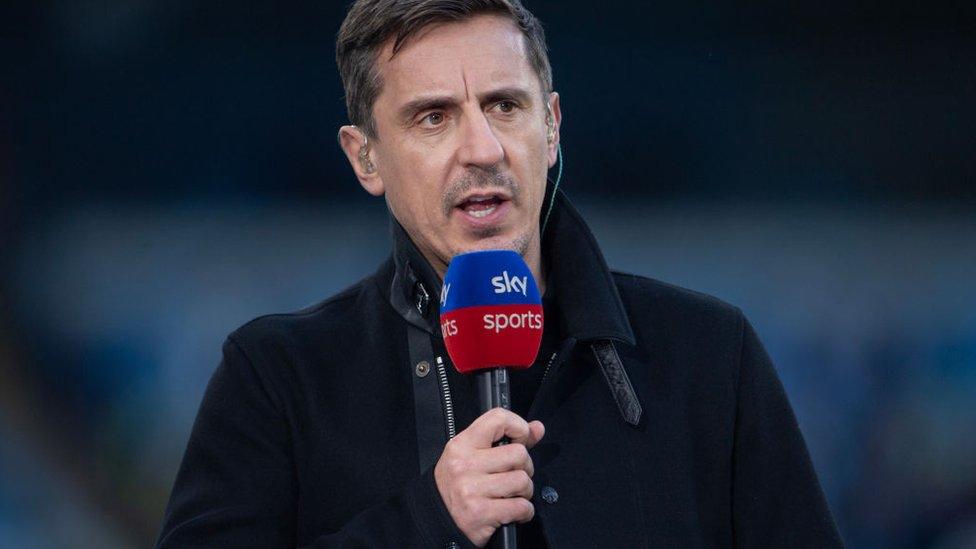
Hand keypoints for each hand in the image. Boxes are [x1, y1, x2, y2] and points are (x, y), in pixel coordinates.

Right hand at [434, 408, 544, 546]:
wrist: (436, 518)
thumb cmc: (458, 483)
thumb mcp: (473, 454)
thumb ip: (506, 439)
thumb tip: (537, 428)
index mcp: (462, 445)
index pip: (498, 419)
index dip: (519, 427)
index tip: (522, 439)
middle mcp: (465, 465)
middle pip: (519, 454)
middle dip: (525, 467)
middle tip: (514, 474)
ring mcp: (471, 490)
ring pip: (522, 481)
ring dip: (525, 491)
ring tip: (512, 494)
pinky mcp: (480, 513)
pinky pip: (521, 507)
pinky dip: (524, 511)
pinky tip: (512, 511)